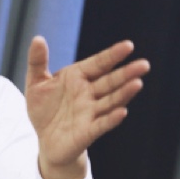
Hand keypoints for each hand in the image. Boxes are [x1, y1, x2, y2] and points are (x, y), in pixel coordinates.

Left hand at [25, 36, 149, 178]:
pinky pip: (102, 124)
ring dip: (123, 93)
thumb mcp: (35, 83)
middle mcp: (88, 93)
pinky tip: (122, 112)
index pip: (98, 64)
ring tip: (137, 84)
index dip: (112, 55)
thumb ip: (37, 61)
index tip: (128, 45)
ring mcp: (90, 112)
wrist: (45, 140)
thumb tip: (38, 38)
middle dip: (126, 73)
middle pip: (110, 81)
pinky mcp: (88, 131)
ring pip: (110, 101)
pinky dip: (111, 118)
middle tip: (144, 64)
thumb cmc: (44, 109)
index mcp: (78, 78)